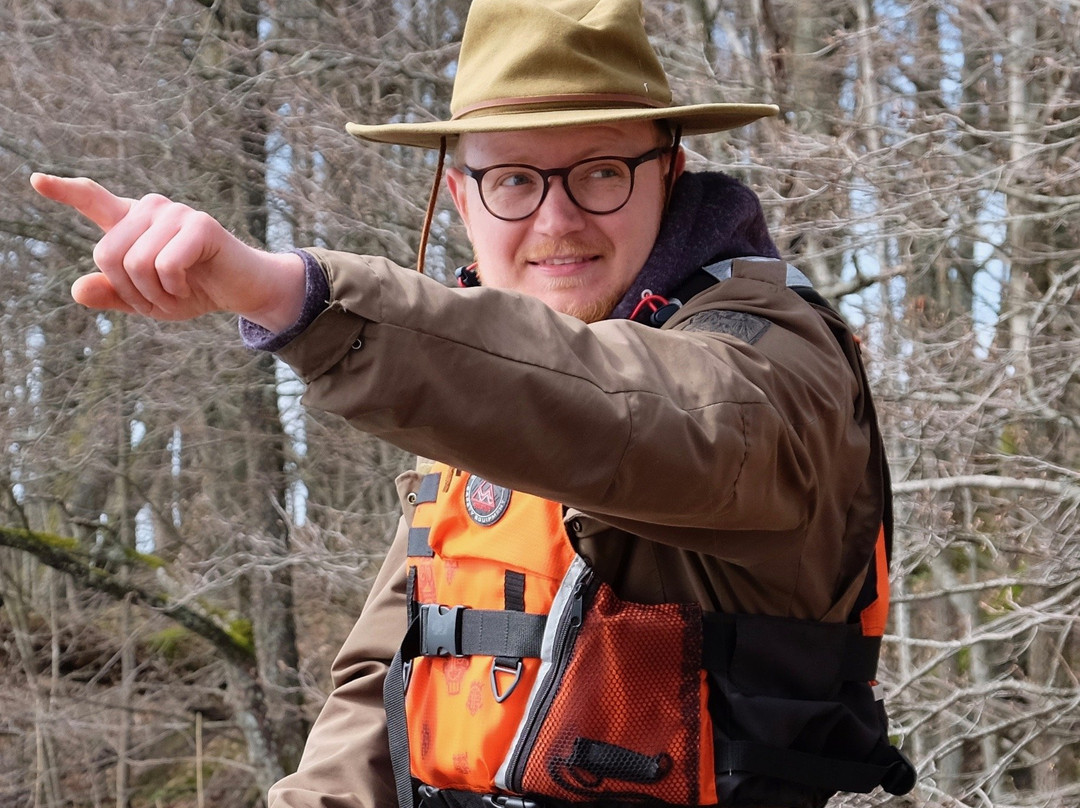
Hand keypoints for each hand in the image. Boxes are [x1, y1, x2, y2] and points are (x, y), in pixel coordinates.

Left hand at [30, 173, 305, 329]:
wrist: (242, 291)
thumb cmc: (194, 290)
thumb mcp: (147, 300)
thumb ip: (111, 295)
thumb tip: (78, 290)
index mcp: (133, 222)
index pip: (93, 200)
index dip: (64, 191)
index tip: (36, 180)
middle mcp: (150, 209)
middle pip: (107, 253)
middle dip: (129, 291)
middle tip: (156, 300)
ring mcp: (175, 213)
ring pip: (135, 263)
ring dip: (154, 295)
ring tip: (176, 295)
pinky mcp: (200, 225)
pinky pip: (164, 266)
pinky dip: (173, 290)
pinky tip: (190, 289)